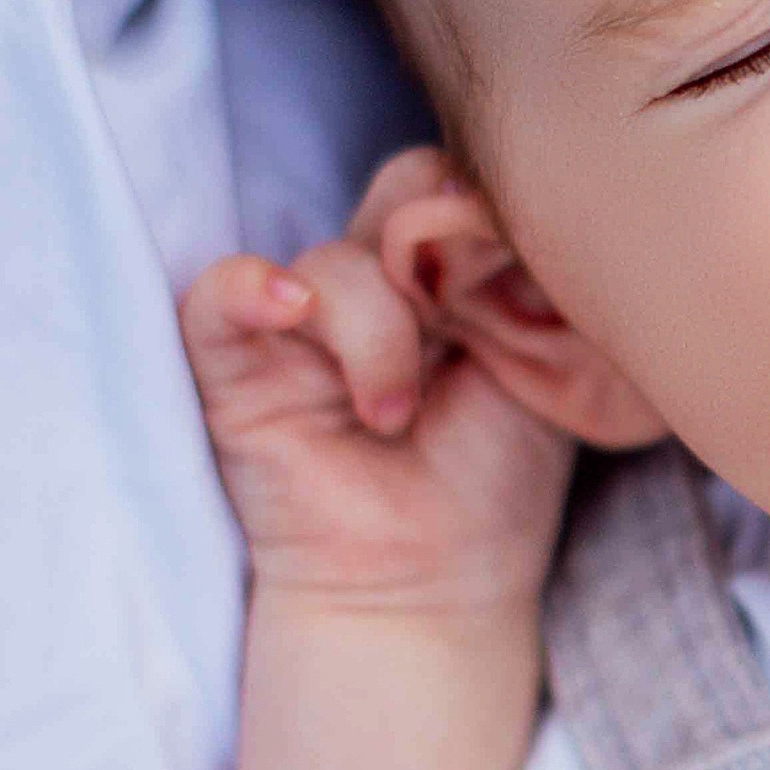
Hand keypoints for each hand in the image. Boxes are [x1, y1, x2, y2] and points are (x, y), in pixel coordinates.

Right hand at [178, 143, 571, 611]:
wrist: (436, 586)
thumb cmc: (494, 480)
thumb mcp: (549, 364)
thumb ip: (537, 278)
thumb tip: (514, 210)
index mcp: (446, 270)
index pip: (460, 183)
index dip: (493, 216)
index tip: (526, 289)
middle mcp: (373, 281)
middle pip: (403, 190)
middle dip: (443, 249)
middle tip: (468, 329)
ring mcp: (299, 322)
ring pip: (338, 259)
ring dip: (383, 334)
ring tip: (396, 414)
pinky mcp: (234, 367)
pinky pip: (219, 293)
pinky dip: (253, 289)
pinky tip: (289, 309)